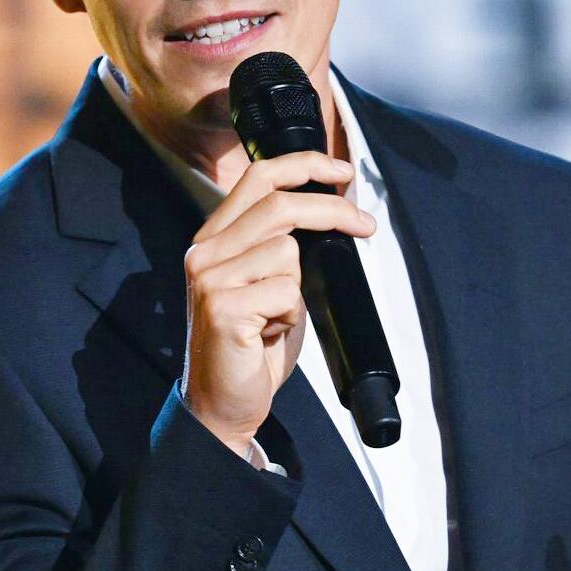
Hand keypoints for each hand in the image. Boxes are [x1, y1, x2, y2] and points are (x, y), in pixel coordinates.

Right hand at [181, 150, 375, 452]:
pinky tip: (271, 332)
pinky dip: (292, 314)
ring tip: (279, 315)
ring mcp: (210, 279)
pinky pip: (286, 291)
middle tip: (365, 226)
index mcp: (214, 238)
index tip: (341, 172)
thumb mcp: (267, 283)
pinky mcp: (223, 308)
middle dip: (333, 211)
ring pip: (289, 251)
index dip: (304, 166)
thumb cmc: (253, 346)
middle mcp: (205, 252)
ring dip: (300, 287)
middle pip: (280, 205)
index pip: (258, 178)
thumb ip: (282, 245)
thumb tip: (333, 213)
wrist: (223, 404)